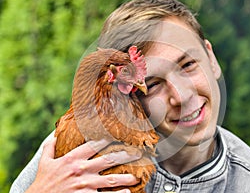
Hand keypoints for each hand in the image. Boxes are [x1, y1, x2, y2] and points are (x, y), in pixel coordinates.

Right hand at [26, 137, 140, 192]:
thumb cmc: (42, 183)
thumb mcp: (44, 163)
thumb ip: (50, 148)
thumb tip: (54, 136)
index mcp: (72, 159)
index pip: (93, 145)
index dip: (106, 139)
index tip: (118, 135)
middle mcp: (81, 170)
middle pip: (107, 160)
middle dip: (124, 155)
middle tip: (136, 154)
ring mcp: (85, 184)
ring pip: (110, 179)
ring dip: (125, 177)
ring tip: (136, 177)